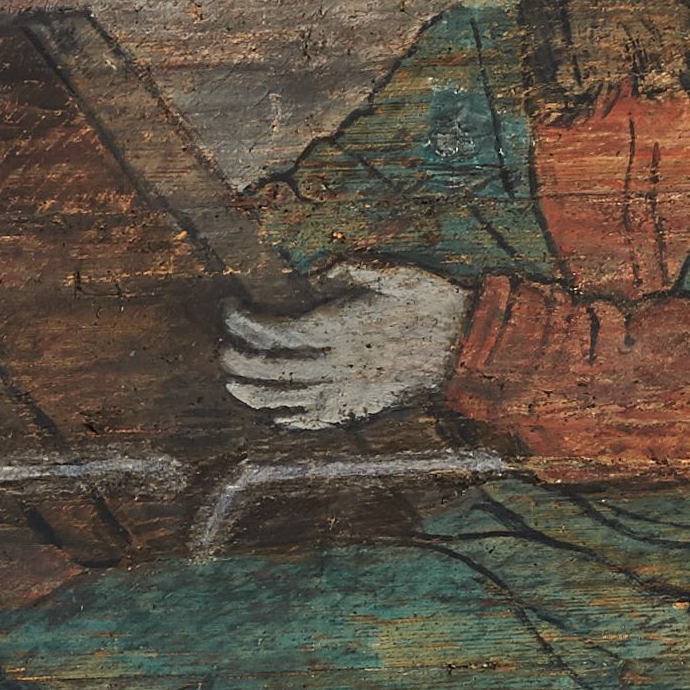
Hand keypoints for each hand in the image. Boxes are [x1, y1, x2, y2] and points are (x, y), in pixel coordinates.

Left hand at [220, 262, 469, 430]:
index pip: (274, 332)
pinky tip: (277, 415)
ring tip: (234, 387)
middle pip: (273, 370)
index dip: (243, 324)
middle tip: (222, 350)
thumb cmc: (433, 303)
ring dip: (255, 396)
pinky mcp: (363, 406)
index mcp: (342, 329)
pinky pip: (320, 420)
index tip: (230, 310)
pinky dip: (293, 419)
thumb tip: (322, 272)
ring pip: (289, 401)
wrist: (467, 344)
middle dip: (238, 361)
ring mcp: (350, 389)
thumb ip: (360, 269)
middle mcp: (340, 365)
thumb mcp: (401, 275)